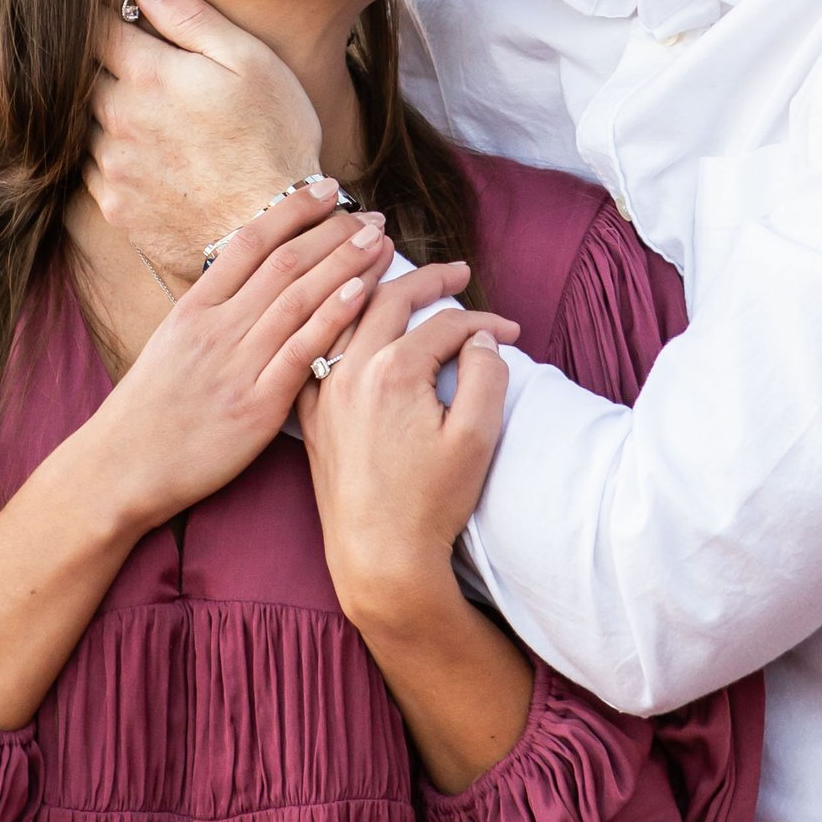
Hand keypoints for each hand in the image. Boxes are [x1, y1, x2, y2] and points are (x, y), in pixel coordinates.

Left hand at [87, 0, 323, 285]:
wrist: (273, 231)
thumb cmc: (274, 138)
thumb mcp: (250, 62)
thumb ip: (191, 19)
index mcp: (148, 74)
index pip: (92, 28)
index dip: (97, 16)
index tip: (107, 15)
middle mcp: (116, 117)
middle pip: (80, 76)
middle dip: (98, 65)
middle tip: (130, 66)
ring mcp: (111, 166)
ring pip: (83, 123)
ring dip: (102, 112)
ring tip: (145, 117)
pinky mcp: (115, 206)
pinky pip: (92, 168)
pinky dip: (109, 155)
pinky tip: (146, 157)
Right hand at [91, 189, 389, 525]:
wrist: (121, 468)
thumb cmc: (146, 413)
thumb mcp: (168, 347)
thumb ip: (209, 315)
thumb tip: (247, 286)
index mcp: (193, 309)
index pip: (250, 242)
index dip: (292, 211)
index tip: (325, 190)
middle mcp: (216, 328)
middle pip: (284, 263)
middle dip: (333, 232)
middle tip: (370, 213)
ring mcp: (237, 364)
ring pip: (299, 298)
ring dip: (345, 264)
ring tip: (379, 240)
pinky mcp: (256, 405)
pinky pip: (301, 351)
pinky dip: (333, 316)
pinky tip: (362, 291)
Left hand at [301, 268, 521, 632]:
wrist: (379, 557)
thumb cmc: (432, 502)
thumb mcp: (478, 438)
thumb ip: (486, 375)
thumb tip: (482, 338)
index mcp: (394, 372)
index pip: (443, 323)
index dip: (483, 321)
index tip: (510, 330)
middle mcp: (352, 372)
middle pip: (388, 299)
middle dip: (427, 279)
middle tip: (456, 271)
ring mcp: (325, 392)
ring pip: (343, 314)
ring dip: (369, 284)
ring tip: (389, 264)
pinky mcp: (311, 414)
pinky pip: (317, 349)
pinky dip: (333, 321)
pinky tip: (344, 314)